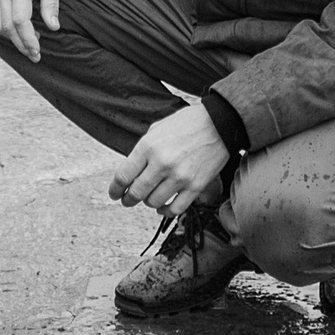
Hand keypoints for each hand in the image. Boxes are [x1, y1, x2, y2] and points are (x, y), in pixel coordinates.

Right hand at [0, 0, 61, 61]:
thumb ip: (51, 2)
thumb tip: (53, 28)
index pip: (20, 20)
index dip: (28, 40)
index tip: (38, 51)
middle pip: (7, 26)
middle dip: (21, 44)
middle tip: (36, 55)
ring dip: (12, 38)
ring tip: (32, 42)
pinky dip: (4, 28)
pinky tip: (20, 30)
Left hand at [109, 103, 229, 216]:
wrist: (220, 124)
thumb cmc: (188, 123)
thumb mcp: (157, 129)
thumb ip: (143, 149)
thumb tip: (133, 169)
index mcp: (149, 146)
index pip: (123, 176)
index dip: (115, 189)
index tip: (114, 194)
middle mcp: (162, 163)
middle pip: (136, 193)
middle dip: (128, 200)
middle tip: (127, 200)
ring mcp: (179, 177)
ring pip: (153, 202)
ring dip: (148, 203)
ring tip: (149, 198)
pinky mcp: (195, 186)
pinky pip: (175, 209)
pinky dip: (166, 211)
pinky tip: (163, 207)